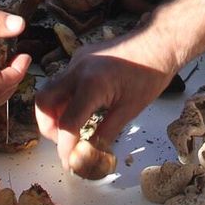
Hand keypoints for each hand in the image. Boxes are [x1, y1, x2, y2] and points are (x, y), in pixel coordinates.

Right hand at [35, 28, 181, 175]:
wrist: (160, 41)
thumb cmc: (151, 73)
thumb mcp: (130, 110)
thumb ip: (106, 133)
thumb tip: (91, 153)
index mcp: (91, 84)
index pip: (67, 124)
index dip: (65, 148)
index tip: (70, 163)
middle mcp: (77, 70)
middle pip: (44, 103)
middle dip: (49, 127)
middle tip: (65, 142)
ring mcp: (77, 61)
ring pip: (50, 90)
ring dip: (56, 112)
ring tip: (74, 128)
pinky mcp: (80, 57)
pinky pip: (63, 80)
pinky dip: (66, 98)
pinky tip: (83, 108)